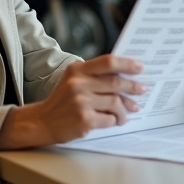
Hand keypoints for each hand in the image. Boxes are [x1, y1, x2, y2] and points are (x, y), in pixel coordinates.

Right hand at [0, 55, 145, 148]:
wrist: (42, 121)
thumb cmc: (63, 100)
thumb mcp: (73, 80)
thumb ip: (94, 76)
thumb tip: (125, 77)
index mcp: (77, 70)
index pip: (107, 62)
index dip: (127, 64)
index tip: (140, 68)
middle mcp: (78, 83)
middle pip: (115, 83)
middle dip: (132, 87)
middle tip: (141, 90)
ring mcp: (81, 102)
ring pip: (115, 102)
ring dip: (125, 109)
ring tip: (128, 112)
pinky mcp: (84, 119)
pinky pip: (109, 119)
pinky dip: (115, 120)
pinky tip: (115, 121)